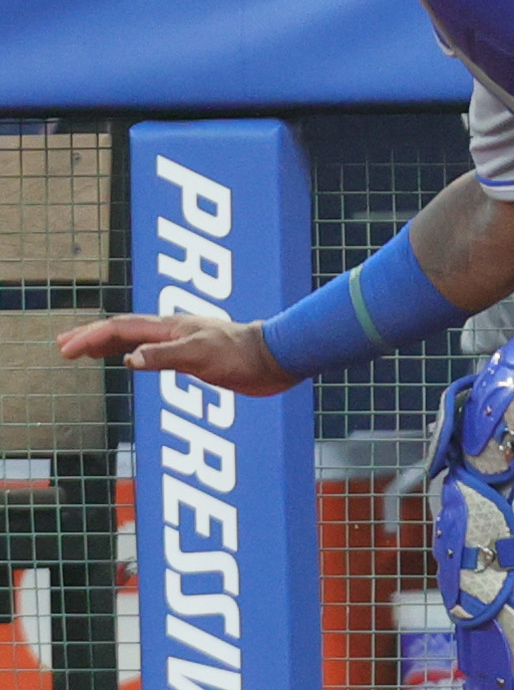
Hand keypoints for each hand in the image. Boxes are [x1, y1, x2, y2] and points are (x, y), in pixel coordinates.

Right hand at [56, 314, 297, 396]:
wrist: (276, 360)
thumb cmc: (242, 356)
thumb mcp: (201, 356)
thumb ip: (165, 356)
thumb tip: (128, 359)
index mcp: (169, 327)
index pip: (120, 329)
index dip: (90, 337)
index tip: (65, 349)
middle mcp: (173, 331)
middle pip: (122, 330)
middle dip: (91, 336)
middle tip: (62, 345)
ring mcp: (183, 342)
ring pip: (135, 339)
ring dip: (108, 343)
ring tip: (85, 351)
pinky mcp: (195, 357)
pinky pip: (153, 352)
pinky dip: (133, 354)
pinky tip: (130, 362)